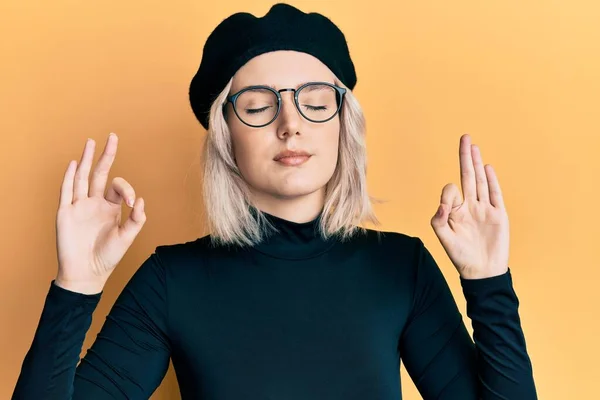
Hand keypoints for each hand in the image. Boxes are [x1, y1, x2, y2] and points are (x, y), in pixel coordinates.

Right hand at [55, 133, 146, 293]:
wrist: (87, 272)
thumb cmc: (108, 256)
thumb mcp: (127, 237)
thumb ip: (136, 219)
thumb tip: (140, 201)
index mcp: (110, 207)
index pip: (117, 187)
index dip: (126, 188)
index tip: (131, 201)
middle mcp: (94, 203)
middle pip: (99, 173)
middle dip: (106, 155)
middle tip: (112, 136)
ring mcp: (79, 206)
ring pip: (82, 177)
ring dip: (86, 159)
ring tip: (90, 142)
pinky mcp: (65, 212)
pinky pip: (66, 191)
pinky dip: (69, 177)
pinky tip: (73, 163)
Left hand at [430, 134, 508, 279]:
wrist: (482, 271)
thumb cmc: (460, 256)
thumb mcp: (443, 237)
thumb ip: (438, 219)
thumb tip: (444, 203)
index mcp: (455, 211)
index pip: (450, 191)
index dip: (448, 194)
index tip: (448, 207)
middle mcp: (470, 206)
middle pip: (467, 176)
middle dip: (465, 157)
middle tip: (464, 137)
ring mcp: (485, 209)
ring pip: (481, 181)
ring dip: (477, 163)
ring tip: (474, 146)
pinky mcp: (498, 214)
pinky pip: (495, 194)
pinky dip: (491, 181)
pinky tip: (487, 167)